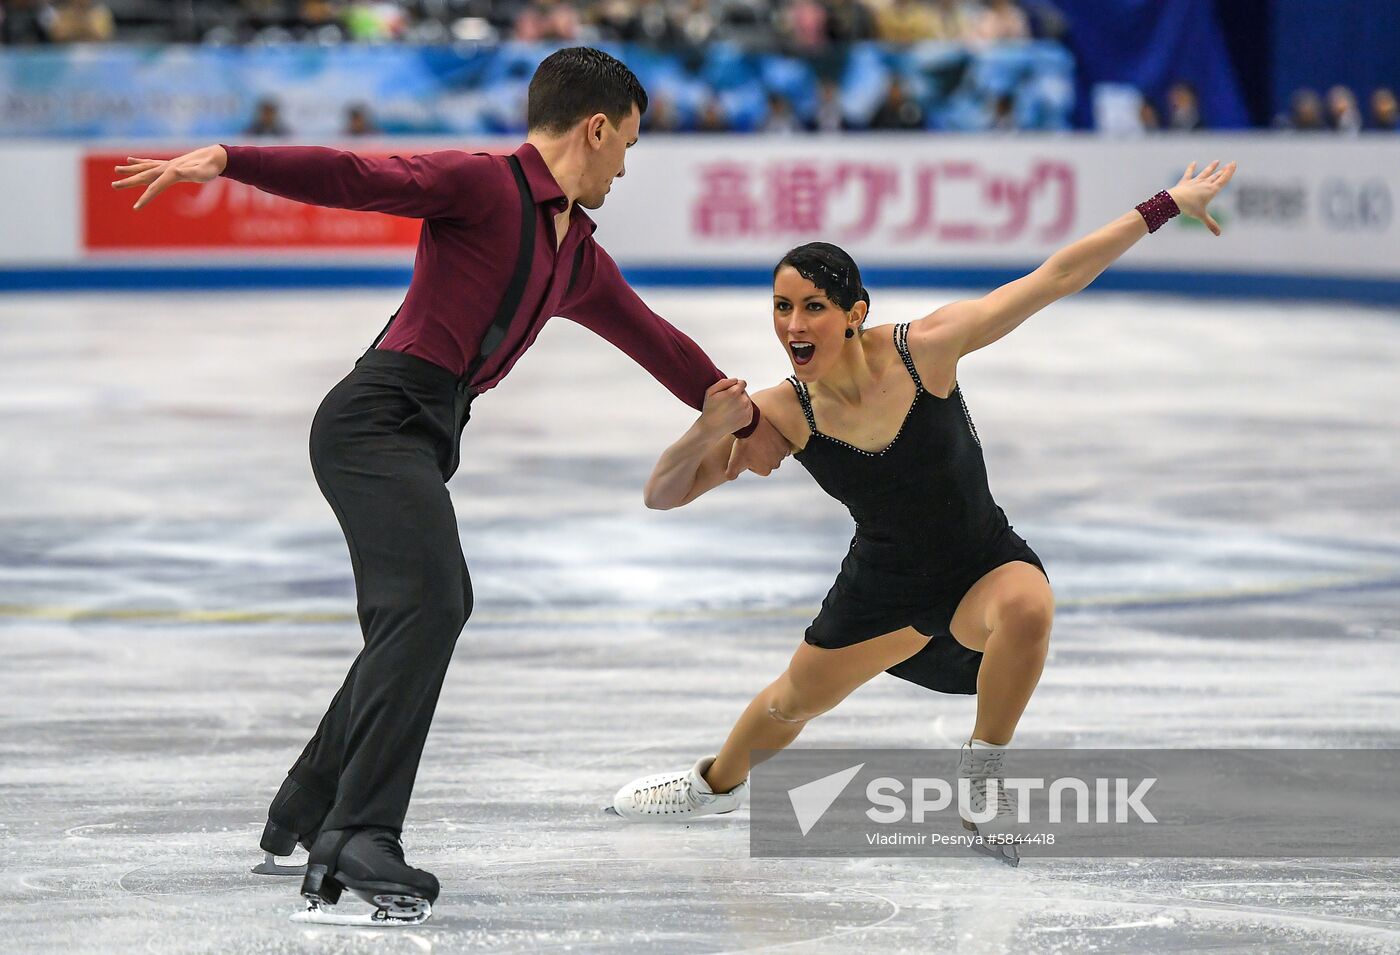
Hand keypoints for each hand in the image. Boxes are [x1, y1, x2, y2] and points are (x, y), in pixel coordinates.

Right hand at [112, 145, 228, 209]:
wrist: (215, 156)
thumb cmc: (210, 168)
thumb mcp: (202, 172)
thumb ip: (190, 172)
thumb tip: (176, 170)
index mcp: (171, 173)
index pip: (155, 188)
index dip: (145, 198)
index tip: (135, 208)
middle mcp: (166, 167)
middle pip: (144, 177)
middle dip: (129, 182)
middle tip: (113, 185)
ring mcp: (167, 165)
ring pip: (144, 168)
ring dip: (130, 170)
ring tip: (116, 170)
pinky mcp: (170, 164)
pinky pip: (151, 163)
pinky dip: (140, 162)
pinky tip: (130, 160)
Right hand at [700, 377, 752, 437]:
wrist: (711, 428)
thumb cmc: (709, 409)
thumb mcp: (711, 391)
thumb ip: (724, 382)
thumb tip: (736, 379)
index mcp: (735, 392)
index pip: (742, 383)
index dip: (735, 386)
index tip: (728, 392)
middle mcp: (744, 401)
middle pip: (744, 392)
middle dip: (738, 395)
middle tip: (727, 403)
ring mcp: (747, 411)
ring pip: (747, 401)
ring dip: (741, 403)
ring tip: (729, 410)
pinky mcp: (748, 419)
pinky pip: (748, 411)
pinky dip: (743, 412)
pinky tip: (733, 415)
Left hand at [726, 412, 788, 478]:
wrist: (752, 426)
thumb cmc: (744, 444)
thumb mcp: (733, 462)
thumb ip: (731, 474)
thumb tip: (731, 477)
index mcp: (765, 471)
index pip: (758, 468)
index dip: (752, 461)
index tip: (748, 454)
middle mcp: (775, 464)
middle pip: (767, 462)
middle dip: (761, 457)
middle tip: (753, 447)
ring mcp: (781, 454)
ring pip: (775, 455)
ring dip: (769, 450)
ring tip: (759, 442)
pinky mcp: (785, 444)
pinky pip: (782, 448)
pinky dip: (777, 445)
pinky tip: (769, 440)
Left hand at [1167, 159, 1236, 235]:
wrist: (1175, 199)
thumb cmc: (1190, 208)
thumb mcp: (1202, 216)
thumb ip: (1211, 224)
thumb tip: (1219, 234)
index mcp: (1212, 190)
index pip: (1223, 179)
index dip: (1229, 171)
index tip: (1233, 163)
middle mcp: (1205, 184)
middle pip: (1216, 176)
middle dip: (1223, 171)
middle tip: (1228, 165)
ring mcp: (1195, 182)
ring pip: (1205, 173)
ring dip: (1211, 167)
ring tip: (1216, 161)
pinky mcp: (1185, 182)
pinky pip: (1189, 173)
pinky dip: (1191, 168)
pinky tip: (1194, 162)